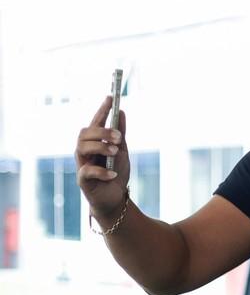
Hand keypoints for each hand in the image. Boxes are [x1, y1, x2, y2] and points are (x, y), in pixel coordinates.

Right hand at [75, 96, 129, 217]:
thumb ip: (120, 133)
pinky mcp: (83, 180)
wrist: (116, 198)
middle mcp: (85, 151)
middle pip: (84, 133)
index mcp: (95, 142)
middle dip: (102, 132)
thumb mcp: (122, 150)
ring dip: (101, 147)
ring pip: (82, 148)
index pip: (95, 122)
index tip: (110, 97)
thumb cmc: (116, 172)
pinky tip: (113, 173)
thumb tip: (120, 111)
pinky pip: (87, 170)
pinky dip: (101, 170)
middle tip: (119, 138)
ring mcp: (82, 164)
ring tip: (116, 152)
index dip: (101, 109)